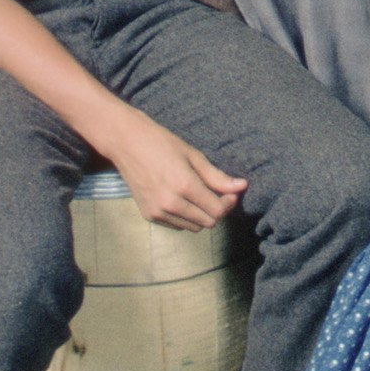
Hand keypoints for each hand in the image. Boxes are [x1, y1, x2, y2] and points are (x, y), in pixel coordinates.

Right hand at [106, 110, 246, 230]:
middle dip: (218, 210)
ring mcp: (158, 212)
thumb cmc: (162, 143)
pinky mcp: (149, 216)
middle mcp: (170, 204)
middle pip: (207, 222)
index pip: (217, 210)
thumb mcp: (193, 156)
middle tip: (219, 193)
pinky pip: (177, 225)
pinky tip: (184, 199)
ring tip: (200, 195)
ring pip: (193, 227)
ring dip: (202, 215)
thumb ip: (217, 176)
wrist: (127, 144)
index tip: (231, 192)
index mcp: (184, 186)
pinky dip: (186, 217)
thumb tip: (242, 186)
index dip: (229, 203)